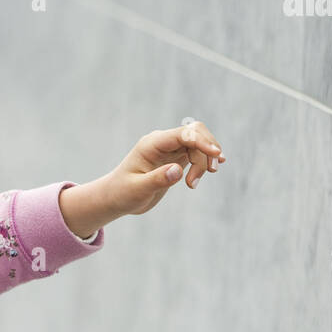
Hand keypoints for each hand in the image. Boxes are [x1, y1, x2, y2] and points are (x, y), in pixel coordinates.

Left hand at [103, 121, 224, 216]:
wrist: (116, 197)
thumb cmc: (123, 193)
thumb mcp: (138, 190)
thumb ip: (157, 179)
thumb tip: (177, 170)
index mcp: (151, 144)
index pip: (182, 134)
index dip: (202, 141)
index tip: (216, 155)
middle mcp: (162, 142)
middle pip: (195, 133)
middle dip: (207, 150)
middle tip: (209, 173)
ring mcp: (170, 149)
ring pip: (199, 144)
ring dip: (204, 161)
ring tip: (192, 185)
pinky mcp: (175, 158)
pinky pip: (196, 153)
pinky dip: (204, 161)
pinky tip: (206, 172)